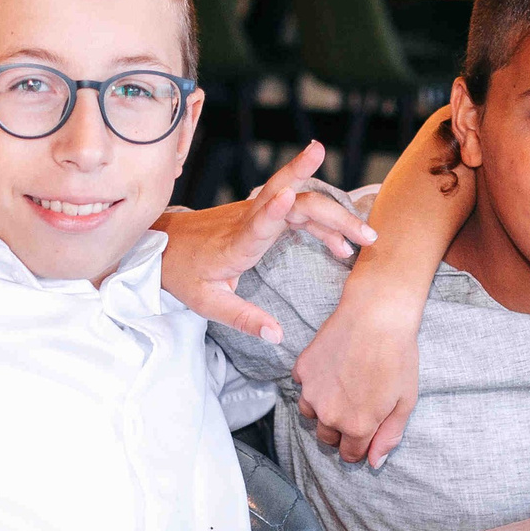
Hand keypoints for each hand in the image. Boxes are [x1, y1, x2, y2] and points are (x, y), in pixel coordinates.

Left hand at [156, 142, 374, 341]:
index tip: (288, 195)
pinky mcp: (260, 211)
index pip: (255, 224)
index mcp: (233, 244)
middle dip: (331, 212)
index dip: (271, 210)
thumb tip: (277, 335)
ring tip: (366, 236)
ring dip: (335, 214)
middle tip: (366, 232)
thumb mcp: (207, 303)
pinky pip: (297, 207)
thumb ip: (243, 318)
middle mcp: (247, 219)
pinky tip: (340, 243)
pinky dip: (322, 221)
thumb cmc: (183, 274)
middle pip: (293, 200)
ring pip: (301, 198)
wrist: (163, 243)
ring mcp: (255, 210)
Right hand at [291, 289, 421, 467]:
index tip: (366, 433)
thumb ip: (389, 436)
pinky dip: (315, 383)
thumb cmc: (397, 355)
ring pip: (311, 414)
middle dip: (341, 429)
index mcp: (357, 426)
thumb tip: (374, 463)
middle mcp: (330, 414)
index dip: (359, 447)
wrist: (376, 313)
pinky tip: (334, 367)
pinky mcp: (302, 369)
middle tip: (357, 406)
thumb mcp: (405, 401)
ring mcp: (312, 391)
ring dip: (324, 408)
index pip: (349, 455)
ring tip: (344, 387)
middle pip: (327, 438)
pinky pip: (303, 386)